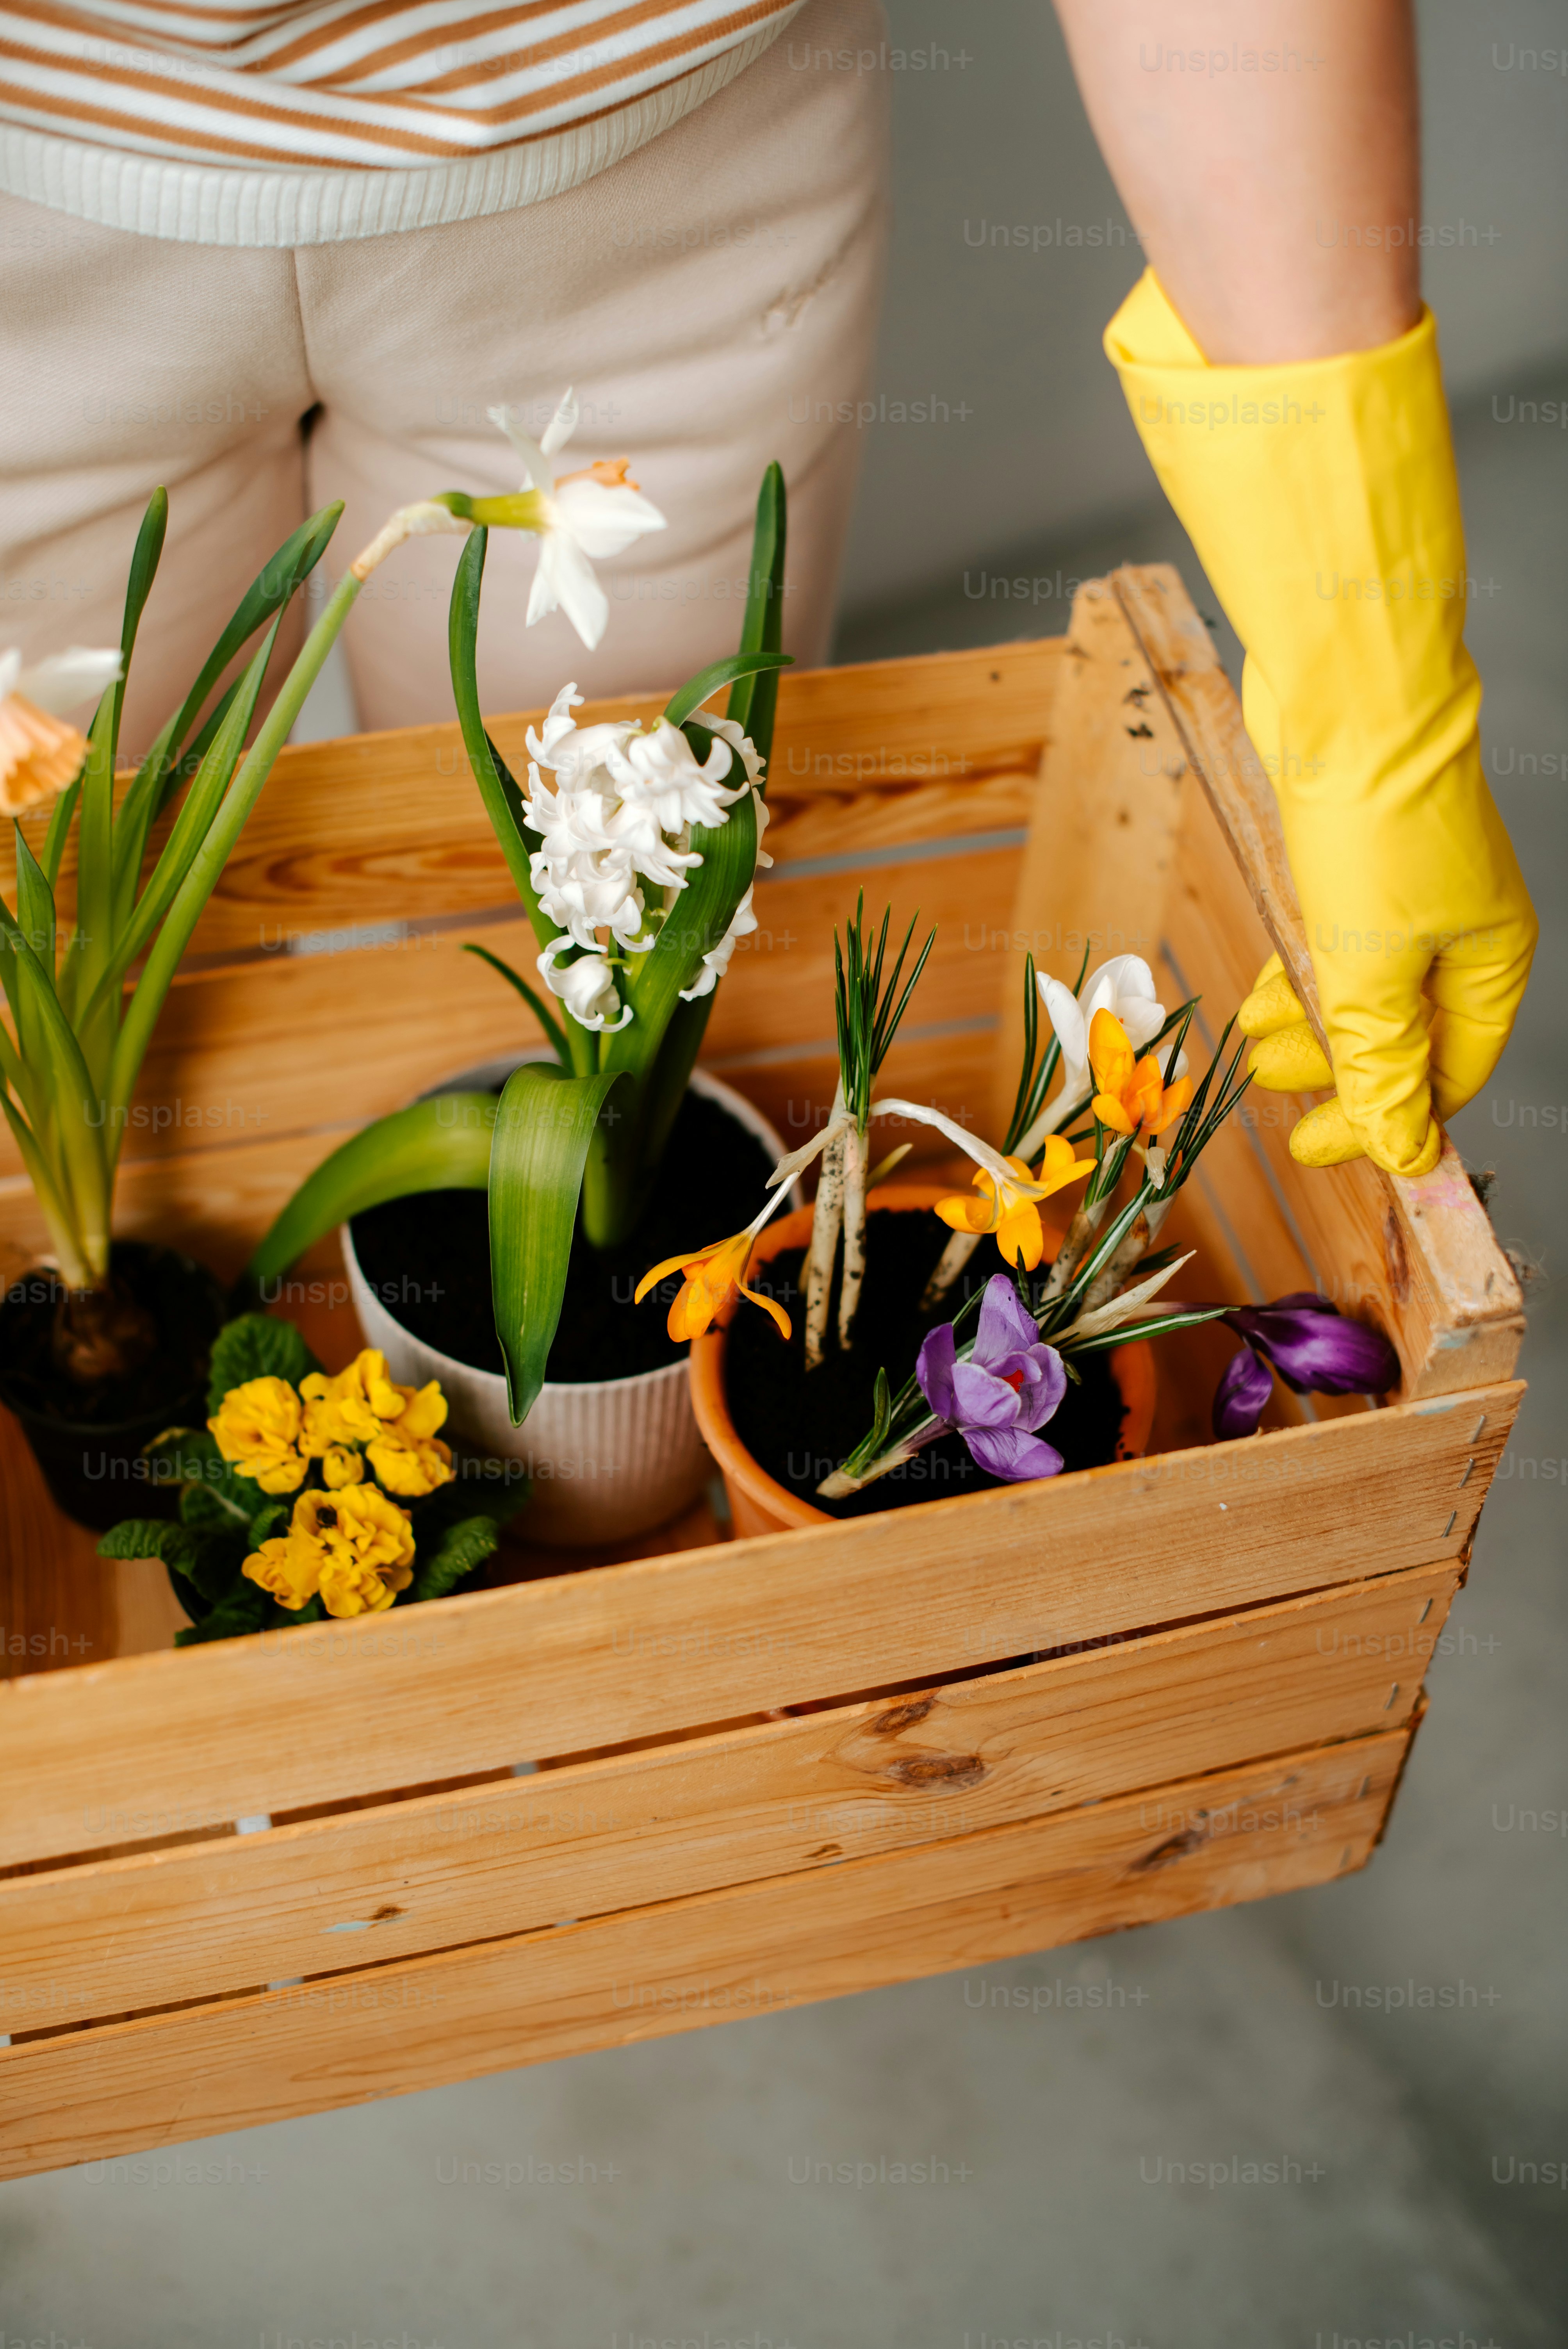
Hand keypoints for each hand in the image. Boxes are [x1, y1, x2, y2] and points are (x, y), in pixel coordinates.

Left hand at [1105, 271, 1535, 1176]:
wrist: (1350, 697)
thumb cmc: (1375, 821)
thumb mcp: (1371, 968)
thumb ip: (1382, 1061)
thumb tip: (1403, 1149)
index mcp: (1488, 958)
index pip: (1448, 1071)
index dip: (1390, 1120)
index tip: (1328, 1150)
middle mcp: (1459, 927)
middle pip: (1405, 1033)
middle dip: (1343, 1072)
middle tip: (1283, 1101)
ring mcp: (1409, 891)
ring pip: (1362, 987)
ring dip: (1312, 1025)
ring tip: (1258, 1049)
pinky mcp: (1359, 858)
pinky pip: (1334, 941)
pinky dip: (1301, 974)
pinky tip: (1265, 991)